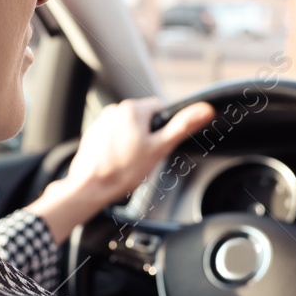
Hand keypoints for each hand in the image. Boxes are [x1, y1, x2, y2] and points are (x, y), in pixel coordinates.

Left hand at [27, 97, 215, 242]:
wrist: (90, 187)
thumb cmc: (122, 170)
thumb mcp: (159, 148)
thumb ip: (182, 127)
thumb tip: (205, 109)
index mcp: (132, 109)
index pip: (161, 109)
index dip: (165, 127)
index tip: (160, 144)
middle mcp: (115, 110)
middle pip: (144, 120)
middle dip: (148, 137)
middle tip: (145, 157)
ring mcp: (102, 122)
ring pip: (129, 130)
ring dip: (133, 143)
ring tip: (130, 163)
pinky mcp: (93, 135)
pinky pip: (114, 138)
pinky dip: (119, 149)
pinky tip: (118, 163)